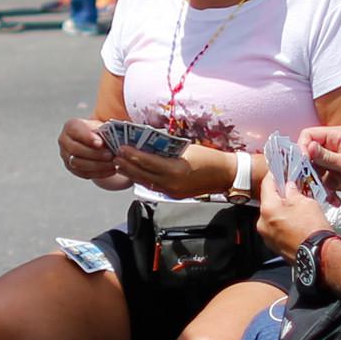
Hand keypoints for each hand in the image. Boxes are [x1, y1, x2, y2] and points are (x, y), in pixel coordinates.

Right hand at [58, 116, 124, 187]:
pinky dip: (98, 173)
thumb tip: (111, 141)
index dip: (88, 137)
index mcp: (71, 127)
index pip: (76, 131)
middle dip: (94, 154)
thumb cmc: (97, 132)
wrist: (93, 141)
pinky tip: (110, 170)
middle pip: (75, 149)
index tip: (100, 143)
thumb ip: (103, 133)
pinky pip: (83, 173)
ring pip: (78, 164)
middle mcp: (64, 141)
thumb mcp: (101, 127)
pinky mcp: (71, 168)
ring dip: (97, 165)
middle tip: (110, 155)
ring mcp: (65, 156)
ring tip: (112, 164)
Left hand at [112, 140, 234, 201]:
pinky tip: (136, 173)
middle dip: (127, 165)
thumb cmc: (209, 157)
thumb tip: (148, 144)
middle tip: (114, 156)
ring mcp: (172, 191)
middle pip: (142, 175)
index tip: (121, 148)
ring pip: (146, 183)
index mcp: (175, 169)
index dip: (132, 155)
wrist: (225, 175)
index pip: (147, 162)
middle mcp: (171, 183)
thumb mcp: (188, 148)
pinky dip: (143, 179)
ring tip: (120, 165)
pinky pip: (154, 186)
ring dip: (132, 174)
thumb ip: (167, 149)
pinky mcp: (174, 195)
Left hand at [254, 170, 329, 257]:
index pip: (266, 185)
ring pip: (272, 216)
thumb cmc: (313, 228)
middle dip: (279, 195)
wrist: (320, 255)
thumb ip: (293, 192)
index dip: (274, 175)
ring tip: (297, 206)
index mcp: (268, 209)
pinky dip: (284, 223)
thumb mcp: (305, 202)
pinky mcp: (275, 246)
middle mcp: (263, 223)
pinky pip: (277, 229)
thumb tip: (289, 187)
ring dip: (282, 210)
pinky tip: (297, 221)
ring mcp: (268, 237)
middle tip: (291, 189)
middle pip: (268, 202)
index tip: (279, 171)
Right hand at [299, 124, 340, 202]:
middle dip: (309, 171)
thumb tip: (307, 147)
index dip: (302, 148)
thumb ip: (326, 157)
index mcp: (337, 137)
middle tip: (309, 184)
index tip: (302, 164)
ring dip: (319, 185)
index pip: (309, 135)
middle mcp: (334, 148)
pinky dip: (328, 192)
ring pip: (317, 172)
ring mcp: (336, 163)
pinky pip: (326, 183)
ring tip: (326, 195)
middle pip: (310, 156)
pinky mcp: (340, 176)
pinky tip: (334, 200)